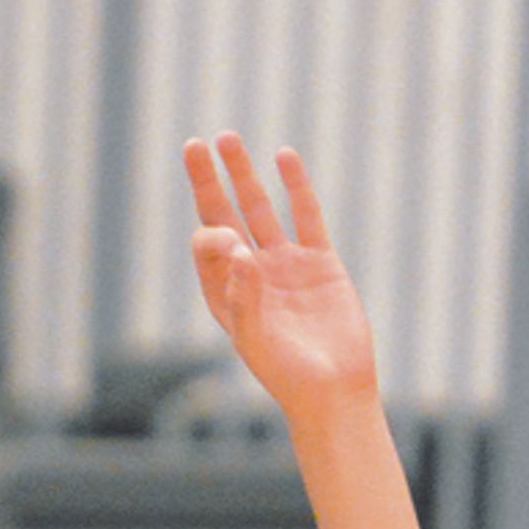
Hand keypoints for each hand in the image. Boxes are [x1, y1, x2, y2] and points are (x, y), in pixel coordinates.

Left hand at [185, 133, 377, 416]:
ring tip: (228, 138)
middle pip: (224, 215)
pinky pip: (306, 215)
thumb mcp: (255, 340)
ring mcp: (285, 265)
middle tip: (194, 144)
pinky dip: (296, 186)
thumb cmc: (287, 376)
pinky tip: (284, 156)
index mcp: (225, 294)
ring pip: (260, 209)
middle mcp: (250, 274)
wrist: (335, 390)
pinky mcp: (320, 262)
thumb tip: (238, 250)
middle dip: (209, 181)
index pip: (208, 245)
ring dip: (244, 175)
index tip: (232, 243)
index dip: (213, 232)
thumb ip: (242, 298)